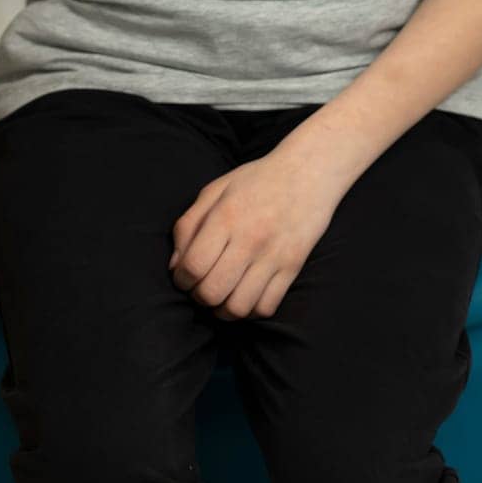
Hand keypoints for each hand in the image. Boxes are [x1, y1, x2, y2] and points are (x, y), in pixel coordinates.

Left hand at [168, 148, 342, 321]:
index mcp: (226, 215)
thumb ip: (188, 225)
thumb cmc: (256, 180)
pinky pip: (266, 307)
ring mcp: (274, 255)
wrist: (307, 172)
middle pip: (212, 292)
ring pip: (239, 307)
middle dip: (199, 297)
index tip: (183, 277)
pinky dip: (250, 311)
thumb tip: (174, 266)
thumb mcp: (216, 189)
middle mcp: (250, 238)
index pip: (193, 265)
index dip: (181, 279)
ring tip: (221, 296)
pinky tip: (245, 295)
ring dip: (223, 310)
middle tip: (200, 287)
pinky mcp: (293, 267)